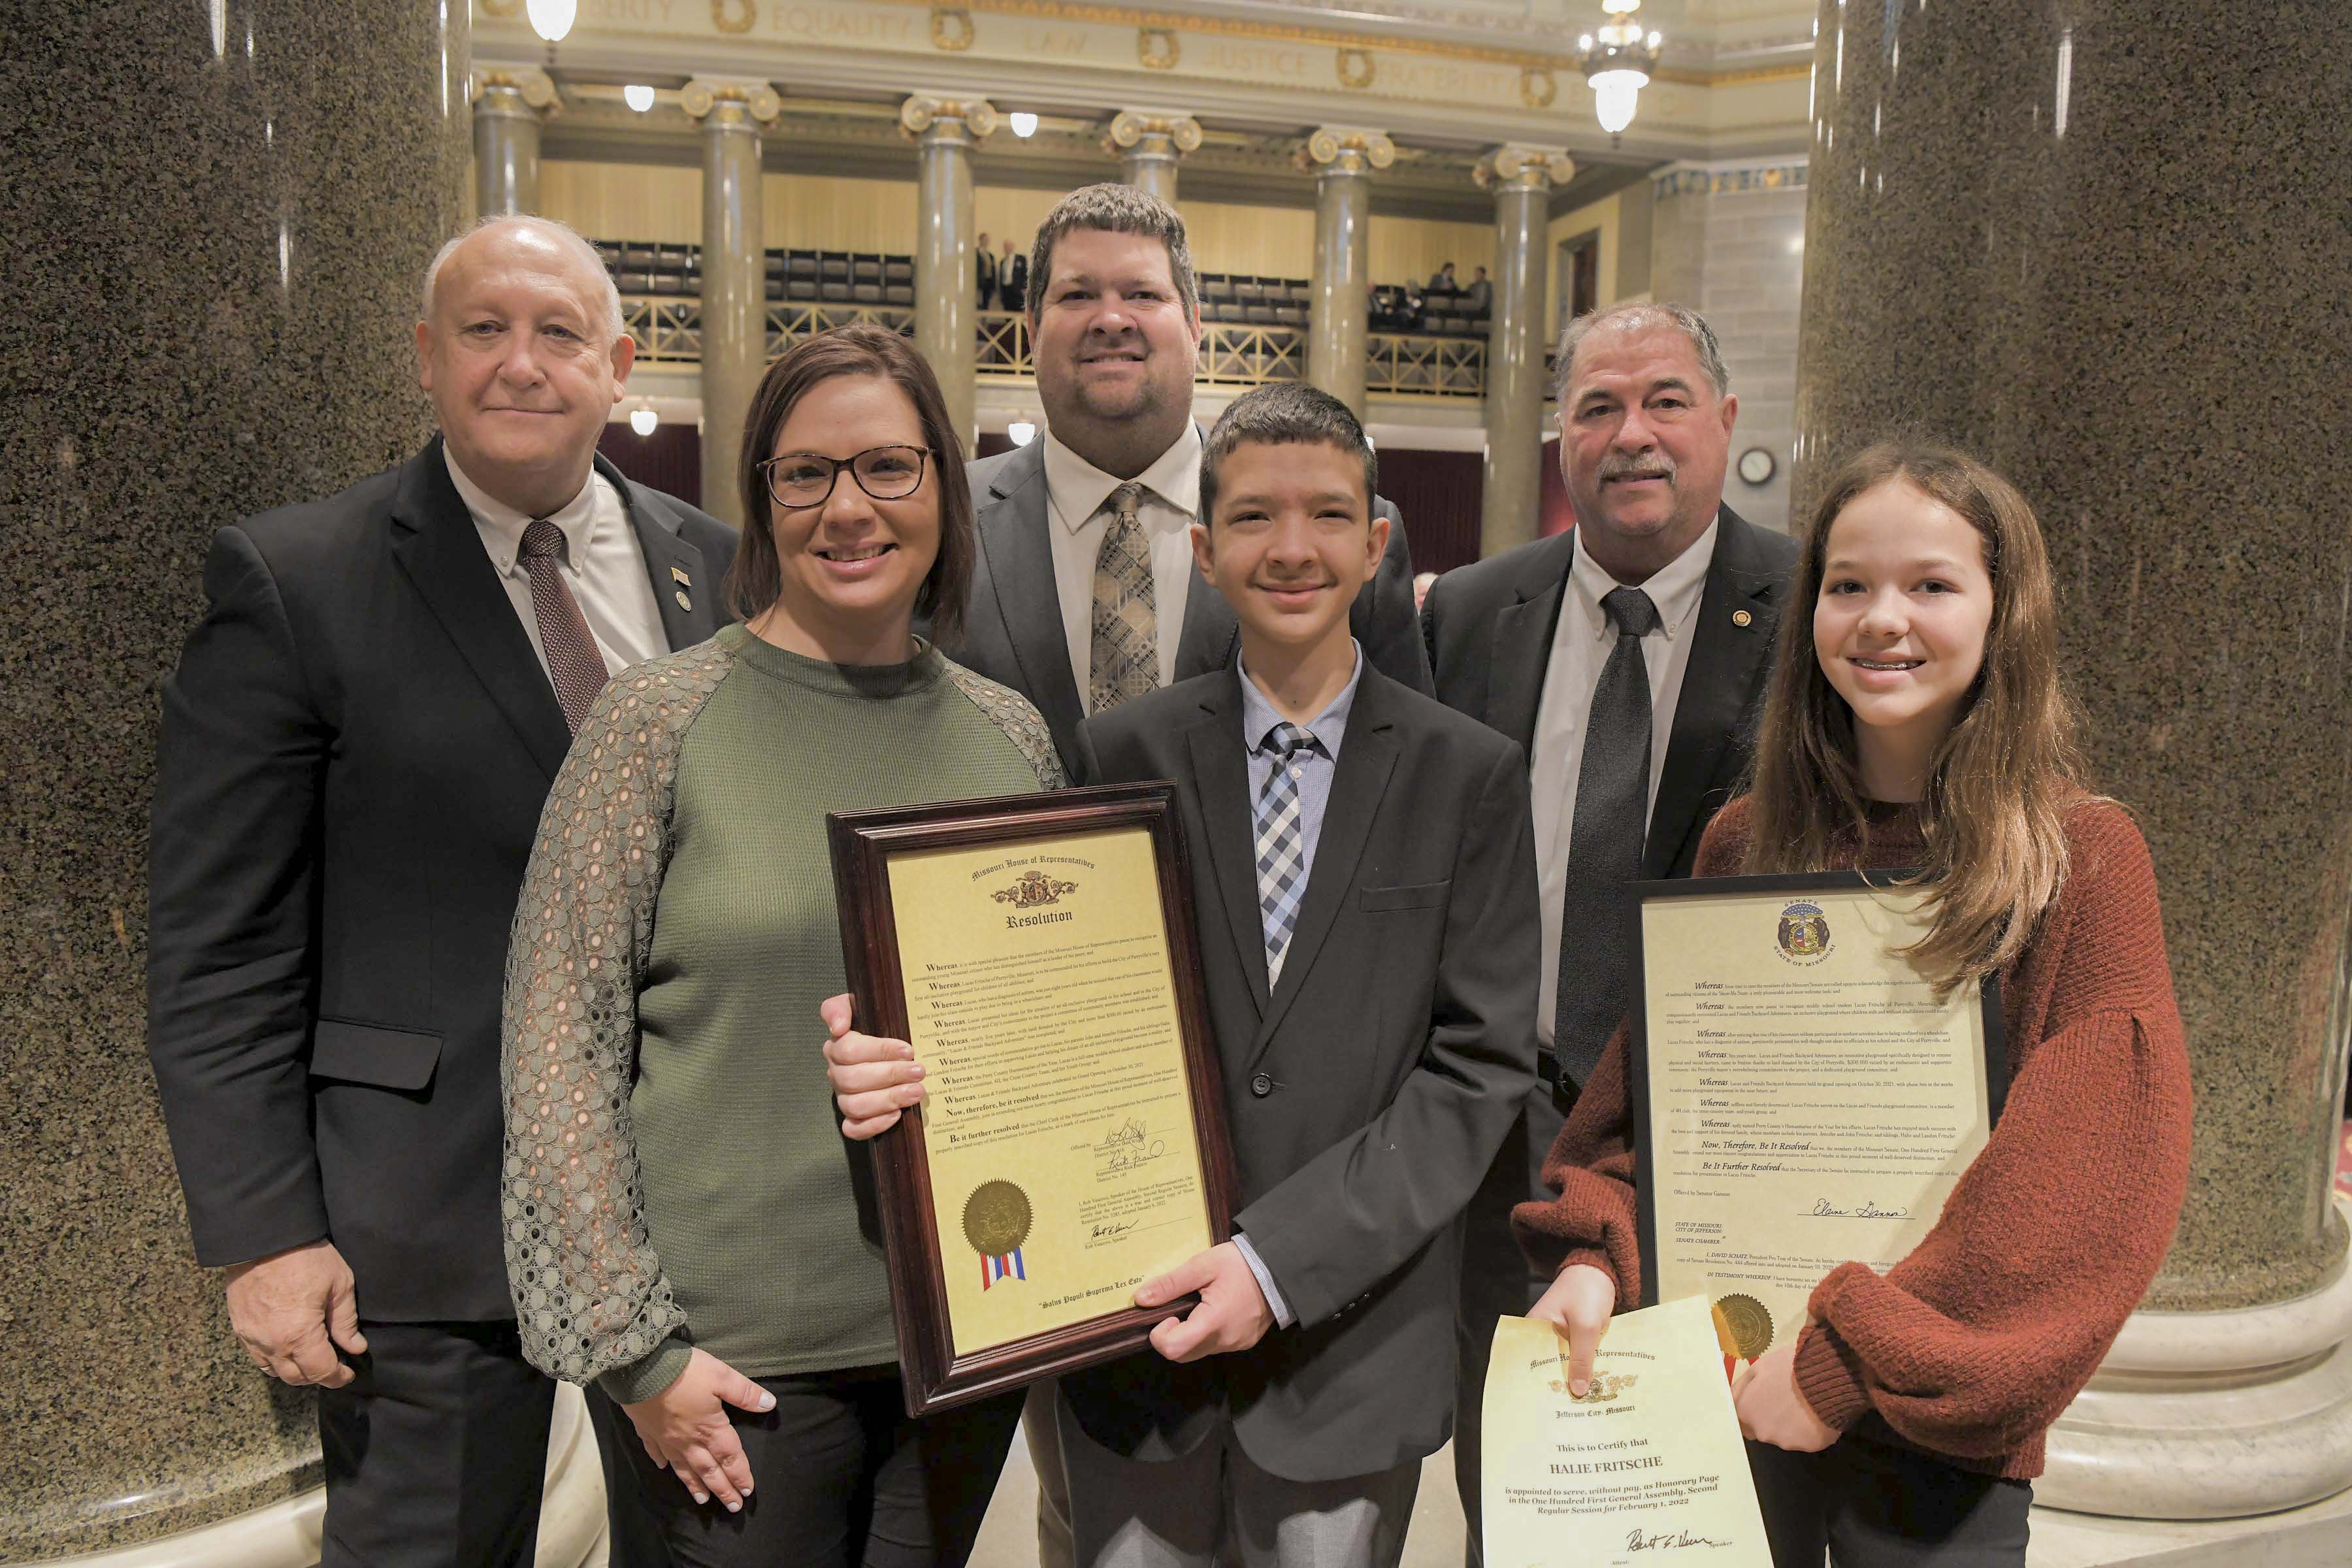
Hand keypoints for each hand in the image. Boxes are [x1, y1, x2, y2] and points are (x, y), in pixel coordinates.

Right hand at [223, 1239, 367, 1388]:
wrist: (263, 1238)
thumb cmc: (305, 1257)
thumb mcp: (339, 1284)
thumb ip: (346, 1322)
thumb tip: (355, 1348)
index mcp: (299, 1335)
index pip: (321, 1371)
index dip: (338, 1377)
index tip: (348, 1373)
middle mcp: (272, 1343)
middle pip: (295, 1377)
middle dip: (317, 1377)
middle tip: (333, 1366)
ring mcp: (251, 1337)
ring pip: (273, 1371)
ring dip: (294, 1371)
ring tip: (311, 1358)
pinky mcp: (240, 1328)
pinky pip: (257, 1357)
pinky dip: (274, 1360)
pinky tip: (287, 1348)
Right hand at [621, 1349, 777, 1509]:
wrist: (640, 1368)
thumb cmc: (684, 1371)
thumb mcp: (722, 1376)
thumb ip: (745, 1393)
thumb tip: (770, 1405)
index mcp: (710, 1429)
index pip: (731, 1457)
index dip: (741, 1475)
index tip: (749, 1492)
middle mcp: (688, 1441)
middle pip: (709, 1471)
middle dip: (723, 1490)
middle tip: (733, 1507)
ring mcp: (665, 1438)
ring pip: (684, 1469)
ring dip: (695, 1486)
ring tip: (703, 1501)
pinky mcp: (647, 1430)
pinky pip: (655, 1452)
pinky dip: (661, 1462)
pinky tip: (663, 1468)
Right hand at [820, 993, 923, 1139]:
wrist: (887, 1046)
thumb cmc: (874, 1025)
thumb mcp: (857, 1005)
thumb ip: (840, 1007)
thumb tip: (837, 1027)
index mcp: (837, 1046)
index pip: (850, 1050)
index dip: (879, 1051)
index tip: (908, 1050)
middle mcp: (836, 1073)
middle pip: (853, 1080)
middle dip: (890, 1075)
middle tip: (919, 1072)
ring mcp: (843, 1097)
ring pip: (854, 1105)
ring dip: (887, 1099)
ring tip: (916, 1092)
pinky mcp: (852, 1118)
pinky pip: (853, 1129)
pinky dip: (874, 1125)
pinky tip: (897, 1115)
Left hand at [1137, 1242, 1274, 1362]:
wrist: (1281, 1267)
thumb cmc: (1241, 1264)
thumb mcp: (1203, 1265)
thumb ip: (1171, 1284)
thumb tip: (1141, 1298)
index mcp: (1213, 1323)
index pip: (1173, 1349)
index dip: (1160, 1335)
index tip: (1166, 1313)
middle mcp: (1225, 1341)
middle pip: (1183, 1355)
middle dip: (1172, 1336)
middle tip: (1178, 1307)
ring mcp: (1236, 1345)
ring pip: (1199, 1351)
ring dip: (1189, 1335)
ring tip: (1198, 1305)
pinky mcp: (1245, 1342)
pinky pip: (1216, 1346)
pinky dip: (1207, 1334)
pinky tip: (1214, 1310)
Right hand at [1528, 1263, 1614, 1396]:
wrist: (1602, 1270)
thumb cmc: (1586, 1291)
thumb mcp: (1586, 1326)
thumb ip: (1581, 1358)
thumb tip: (1578, 1392)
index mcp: (1535, 1328)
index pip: (1531, 1361)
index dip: (1540, 1384)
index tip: (1549, 1407)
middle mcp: (1544, 1334)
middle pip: (1550, 1366)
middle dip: (1561, 1386)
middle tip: (1572, 1413)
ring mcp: (1561, 1335)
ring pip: (1567, 1363)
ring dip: (1576, 1378)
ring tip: (1585, 1407)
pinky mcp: (1576, 1336)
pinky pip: (1579, 1357)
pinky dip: (1586, 1368)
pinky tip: (1596, 1385)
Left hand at [1733, 1343, 1837, 1451]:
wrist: (1825, 1375)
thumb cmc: (1789, 1366)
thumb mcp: (1759, 1367)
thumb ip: (1742, 1387)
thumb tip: (1734, 1399)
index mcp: (1746, 1412)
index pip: (1741, 1420)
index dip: (1752, 1410)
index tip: (1763, 1401)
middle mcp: (1762, 1432)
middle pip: (1761, 1430)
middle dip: (1769, 1419)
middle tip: (1785, 1401)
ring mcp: (1786, 1442)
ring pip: (1783, 1436)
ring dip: (1789, 1425)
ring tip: (1803, 1405)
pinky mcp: (1809, 1446)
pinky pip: (1806, 1439)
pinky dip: (1809, 1430)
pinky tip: (1816, 1414)